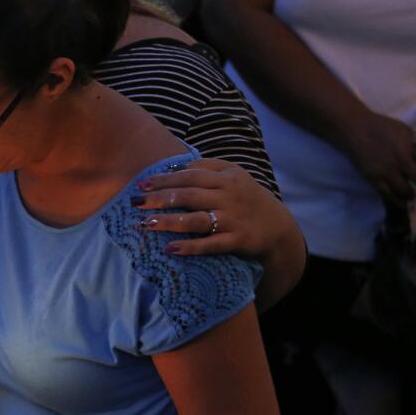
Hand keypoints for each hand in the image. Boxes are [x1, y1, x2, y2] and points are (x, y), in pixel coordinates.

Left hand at [134, 158, 289, 256]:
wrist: (278, 228)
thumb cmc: (247, 199)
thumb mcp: (234, 176)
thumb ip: (208, 167)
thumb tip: (175, 166)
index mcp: (227, 177)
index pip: (191, 175)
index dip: (165, 179)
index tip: (141, 184)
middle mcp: (230, 196)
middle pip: (189, 196)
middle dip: (160, 199)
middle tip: (136, 203)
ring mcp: (233, 219)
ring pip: (197, 220)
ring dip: (170, 222)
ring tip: (147, 224)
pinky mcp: (238, 241)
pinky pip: (211, 244)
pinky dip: (191, 247)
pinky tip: (171, 249)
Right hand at [344, 111, 415, 204]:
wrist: (355, 129)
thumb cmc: (380, 127)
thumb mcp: (404, 130)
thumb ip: (415, 144)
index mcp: (411, 146)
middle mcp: (401, 160)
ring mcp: (387, 171)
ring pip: (405, 190)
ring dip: (411, 195)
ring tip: (411, 196)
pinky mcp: (373, 178)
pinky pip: (387, 194)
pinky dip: (396, 201)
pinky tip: (401, 203)